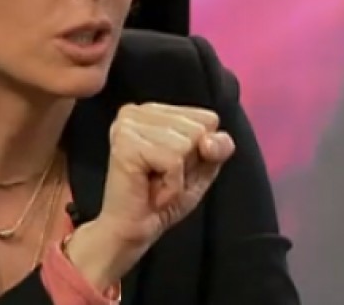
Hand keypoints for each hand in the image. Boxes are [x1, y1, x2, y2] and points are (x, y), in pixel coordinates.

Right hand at [65, 103, 234, 289]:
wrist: (130, 231)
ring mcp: (127, 125)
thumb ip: (218, 147)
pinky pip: (173, 161)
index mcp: (153, 111)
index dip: (202, 150)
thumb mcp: (202, 168)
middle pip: (198, 128)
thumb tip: (209, 140)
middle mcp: (136, 111)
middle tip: (162, 178)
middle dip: (189, 162)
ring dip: (179, 176)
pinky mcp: (126, 144)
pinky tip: (152, 191)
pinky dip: (171, 185)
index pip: (207, 118)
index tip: (174, 166)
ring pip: (186, 143)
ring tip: (156, 184)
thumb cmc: (161, 199)